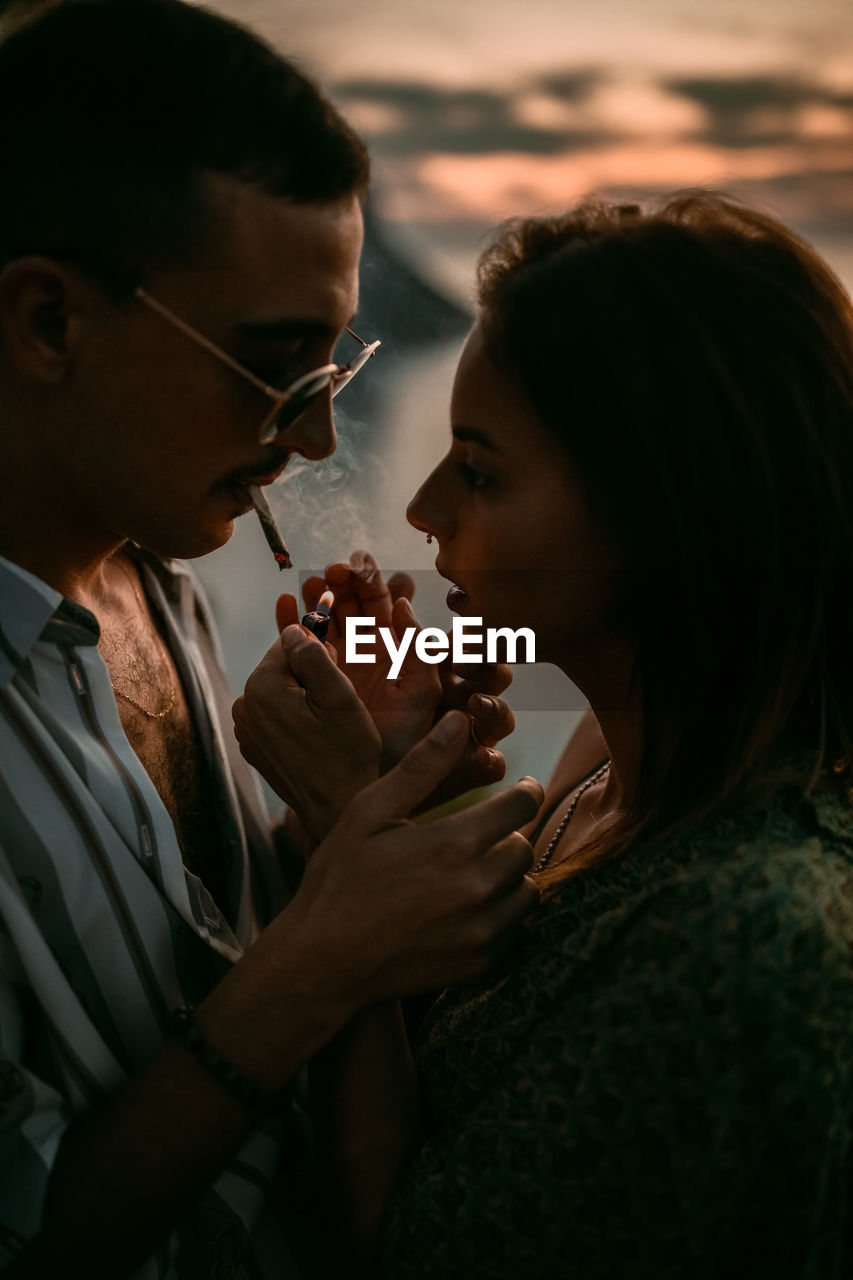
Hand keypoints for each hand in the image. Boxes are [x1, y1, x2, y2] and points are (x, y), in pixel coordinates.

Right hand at [201, 712, 543, 1089]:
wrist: (322, 961)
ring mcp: (482, 931)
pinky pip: (515, 932)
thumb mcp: (370, 812)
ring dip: (509, 877)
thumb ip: (421, 767)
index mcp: (455, 843)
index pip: (523, 806)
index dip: (525, 791)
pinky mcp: (480, 965)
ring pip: (527, 891)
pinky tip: (468, 909)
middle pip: (526, 848)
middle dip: (508, 835)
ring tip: (474, 871)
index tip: (519, 789)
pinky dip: (502, 916)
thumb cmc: (340, 879)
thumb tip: (460, 720)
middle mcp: (478, 888)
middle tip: (478, 835)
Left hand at [233, 624, 381, 842]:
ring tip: (329, 722)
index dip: (320, 650)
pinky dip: (295, 716)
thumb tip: (294, 630)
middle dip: (310, 674)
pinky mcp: (253, 745)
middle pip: (282, 666)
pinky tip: (316, 736)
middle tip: (338, 701)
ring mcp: (245, 728)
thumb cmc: (346, 754)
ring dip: (304, 695)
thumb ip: (315, 654)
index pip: (289, 641)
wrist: (336, 808)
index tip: (341, 666)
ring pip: (280, 690)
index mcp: (262, 687)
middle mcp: (244, 705)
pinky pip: (275, 714)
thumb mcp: (340, 696)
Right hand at [278, 553, 442, 769]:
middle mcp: (365, 649)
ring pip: (323, 619)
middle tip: (331, 572)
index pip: (383, 601)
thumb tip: (403, 602)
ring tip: (307, 585)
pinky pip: (298, 645)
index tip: (360, 565)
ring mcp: (337, 662)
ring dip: (314, 598)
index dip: (372, 580)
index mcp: (395, 647)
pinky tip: (282, 603)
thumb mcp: (420, 693)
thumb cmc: (404, 742)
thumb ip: (418, 649)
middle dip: (339, 583)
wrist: (372, 780)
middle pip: (349, 603)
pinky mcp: (311, 678)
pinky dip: (288, 624)